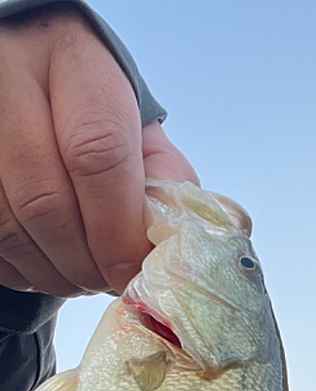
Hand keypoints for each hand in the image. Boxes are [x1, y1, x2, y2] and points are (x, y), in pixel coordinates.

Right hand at [0, 5, 198, 296]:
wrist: (28, 79)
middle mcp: (10, 81)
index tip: (134, 271)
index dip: (118, 231)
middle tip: (109, 282)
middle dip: (87, 262)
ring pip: (9, 226)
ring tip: (83, 278)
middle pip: (47, 201)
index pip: (97, 155)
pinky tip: (49, 265)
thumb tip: (178, 242)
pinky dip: (22, 269)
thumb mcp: (137, 127)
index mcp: (73, 62)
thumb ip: (166, 178)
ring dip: (53, 272)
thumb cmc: (94, 110)